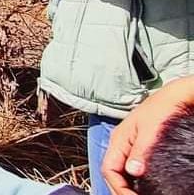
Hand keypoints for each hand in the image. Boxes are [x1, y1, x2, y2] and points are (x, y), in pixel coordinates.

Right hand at [103, 76, 193, 194]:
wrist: (175, 97)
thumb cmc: (163, 109)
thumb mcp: (151, 131)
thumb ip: (140, 151)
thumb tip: (132, 171)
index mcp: (119, 140)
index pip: (108, 169)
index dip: (118, 187)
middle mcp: (121, 144)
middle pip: (113, 173)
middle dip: (122, 190)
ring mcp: (129, 146)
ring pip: (121, 172)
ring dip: (128, 186)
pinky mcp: (139, 148)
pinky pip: (131, 168)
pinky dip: (135, 181)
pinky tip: (145, 187)